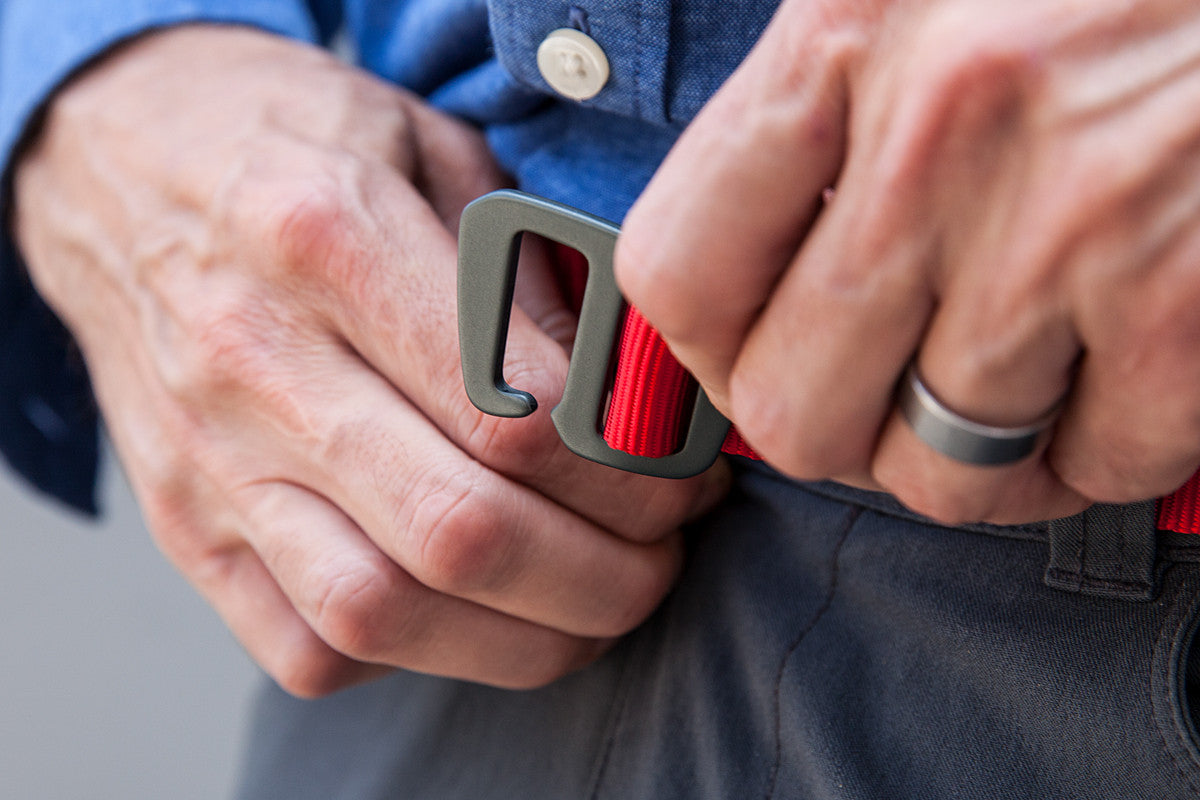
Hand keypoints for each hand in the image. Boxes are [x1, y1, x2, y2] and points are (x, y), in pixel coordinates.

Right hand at [14, 26, 726, 694]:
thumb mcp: (430, 149)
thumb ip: (530, 274)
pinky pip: (305, 646)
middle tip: (661, 557)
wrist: (113, 171)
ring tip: (595, 605)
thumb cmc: (288, 145)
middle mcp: (257, 363)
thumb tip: (624, 400)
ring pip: (383, 613)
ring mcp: (210, 462)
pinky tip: (477, 612)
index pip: (514, 411)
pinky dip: (418, 658)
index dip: (629, 472)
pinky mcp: (186, 528)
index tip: (679, 479)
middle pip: (461, 532)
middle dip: (605, 575)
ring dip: (526, 639)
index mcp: (329, 240)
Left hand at [616, 0, 1199, 523]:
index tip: (751, 357)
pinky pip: (1095, 464)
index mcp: (844, 36)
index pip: (678, 274)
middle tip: (889, 395)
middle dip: (840, 431)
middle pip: (795, 410)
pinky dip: (1105, 448)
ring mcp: (1066, 224)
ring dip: (974, 453)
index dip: (707, 351)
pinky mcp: (1186, 298)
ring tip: (1013, 384)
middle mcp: (938, 135)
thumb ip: (818, 117)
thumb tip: (742, 282)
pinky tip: (1121, 371)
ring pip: (939, 468)